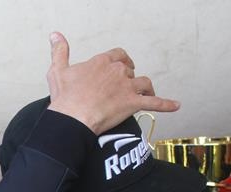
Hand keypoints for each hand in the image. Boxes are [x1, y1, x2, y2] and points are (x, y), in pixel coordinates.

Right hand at [46, 31, 179, 134]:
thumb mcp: (58, 70)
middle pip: (130, 70)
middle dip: (130, 76)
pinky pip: (154, 103)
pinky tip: (175, 106)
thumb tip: (55, 35)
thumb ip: (59, 51)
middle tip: (127, 85)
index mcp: (102, 62)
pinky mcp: (133, 104)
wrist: (72, 118)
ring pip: (143, 83)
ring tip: (146, 93)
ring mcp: (127, 87)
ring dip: (145, 87)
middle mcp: (117, 71)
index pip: (117, 55)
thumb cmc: (65, 97)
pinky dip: (165, 104)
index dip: (120, 61)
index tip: (119, 66)